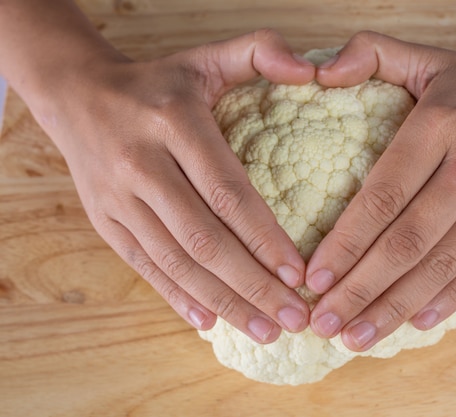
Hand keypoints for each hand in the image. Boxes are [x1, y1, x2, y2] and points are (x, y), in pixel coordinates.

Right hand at [41, 29, 314, 342]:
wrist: (77, 95)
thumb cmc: (157, 83)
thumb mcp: (205, 56)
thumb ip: (261, 51)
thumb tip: (312, 72)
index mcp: (174, 123)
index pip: (227, 192)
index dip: (264, 237)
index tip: (299, 274)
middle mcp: (142, 164)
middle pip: (204, 238)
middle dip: (252, 285)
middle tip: (294, 318)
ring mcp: (117, 197)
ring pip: (175, 262)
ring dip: (223, 301)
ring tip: (265, 331)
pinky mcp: (104, 221)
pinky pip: (143, 266)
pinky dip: (177, 297)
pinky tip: (210, 322)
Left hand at [306, 31, 455, 350]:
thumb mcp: (427, 56)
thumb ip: (369, 54)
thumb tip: (319, 76)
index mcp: (441, 125)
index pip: (382, 196)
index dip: (345, 243)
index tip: (314, 278)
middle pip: (408, 242)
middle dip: (360, 289)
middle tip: (324, 323)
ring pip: (443, 265)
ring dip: (395, 307)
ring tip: (357, 338)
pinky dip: (447, 299)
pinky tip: (413, 321)